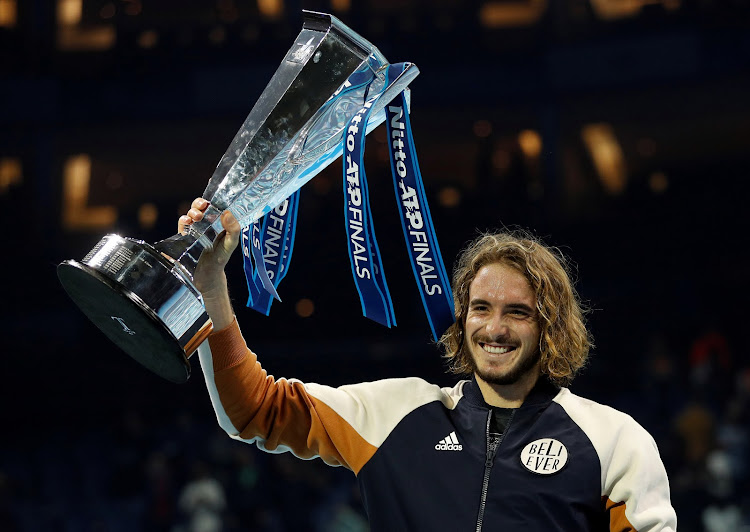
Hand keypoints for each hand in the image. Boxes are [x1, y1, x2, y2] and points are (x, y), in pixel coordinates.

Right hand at [178, 198, 239, 330]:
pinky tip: (187, 222)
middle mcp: (206, 224)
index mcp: (218, 223)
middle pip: (200, 207)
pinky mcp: (185, 237)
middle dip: (199, 203)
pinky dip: (183, 220)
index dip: (212, 200)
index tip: (212, 199)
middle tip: (202, 207)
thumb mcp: (231, 244)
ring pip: (190, 214)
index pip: (215, 206)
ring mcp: (195, 230)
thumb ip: (233, 230)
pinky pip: (182, 225)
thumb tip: (227, 213)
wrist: (208, 276)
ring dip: (191, 211)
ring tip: (196, 217)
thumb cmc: (221, 258)